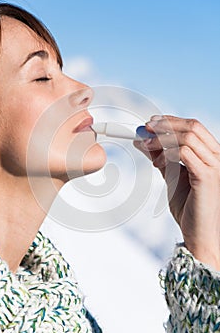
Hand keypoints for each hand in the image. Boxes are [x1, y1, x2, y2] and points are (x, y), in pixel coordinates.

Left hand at [134, 115, 219, 269]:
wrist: (198, 234)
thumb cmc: (188, 206)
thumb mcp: (170, 175)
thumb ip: (160, 157)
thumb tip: (143, 141)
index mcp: (210, 154)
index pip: (193, 127)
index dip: (171, 121)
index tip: (150, 123)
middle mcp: (217, 156)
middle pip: (192, 126)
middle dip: (166, 124)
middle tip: (145, 129)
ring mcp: (214, 166)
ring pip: (188, 137)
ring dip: (162, 139)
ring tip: (147, 147)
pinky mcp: (207, 177)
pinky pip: (185, 154)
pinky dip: (167, 154)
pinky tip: (158, 164)